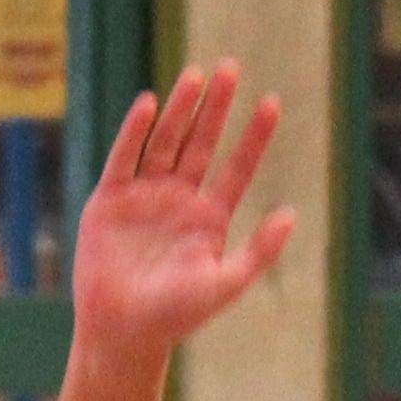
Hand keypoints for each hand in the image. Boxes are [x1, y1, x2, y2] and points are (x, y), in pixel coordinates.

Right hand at [71, 59, 296, 356]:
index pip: (237, 166)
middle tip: (231, 68)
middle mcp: (179, 198)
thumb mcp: (223, 284)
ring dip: (180, 109)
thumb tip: (291, 214)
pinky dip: (134, 132)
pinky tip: (149, 104)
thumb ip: (258, 252)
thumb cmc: (174, 316)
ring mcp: (144, 195)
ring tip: (196, 77)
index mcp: (209, 217)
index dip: (254, 136)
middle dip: (216, 108)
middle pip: (201, 142)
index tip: (272, 102)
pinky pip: (124, 157)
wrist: (121, 332)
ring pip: (165, 141)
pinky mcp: (109, 199)